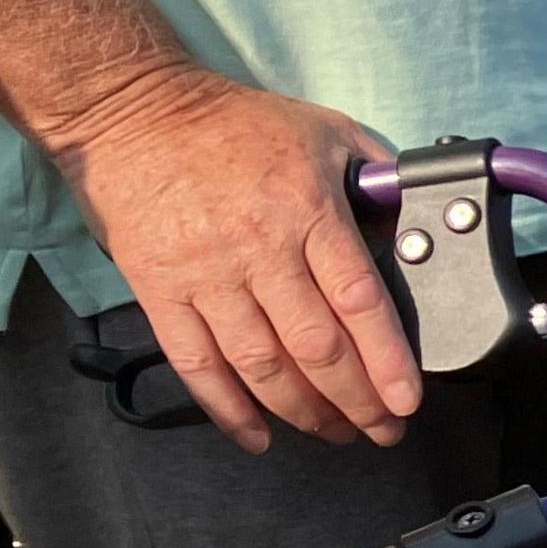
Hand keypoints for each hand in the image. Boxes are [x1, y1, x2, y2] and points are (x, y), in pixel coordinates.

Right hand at [47, 66, 417, 453]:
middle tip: (383, 430)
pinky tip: (257, 436)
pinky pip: (195, 363)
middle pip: (315, 347)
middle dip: (356, 401)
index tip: (407, 400)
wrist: (132, 112)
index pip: (358, 300)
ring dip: (302, 411)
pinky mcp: (158, 289)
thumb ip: (375, 173)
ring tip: (334, 434)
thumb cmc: (233, 122)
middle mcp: (258, 250)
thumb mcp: (324, 130)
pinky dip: (227, 408)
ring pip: (260, 365)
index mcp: (306, 211)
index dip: (387, 359)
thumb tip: (414, 212)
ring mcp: (205, 275)